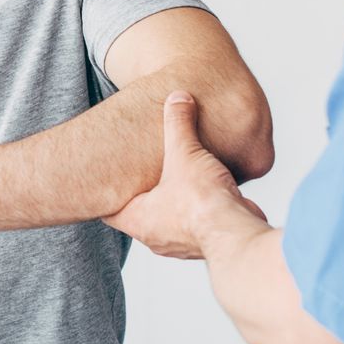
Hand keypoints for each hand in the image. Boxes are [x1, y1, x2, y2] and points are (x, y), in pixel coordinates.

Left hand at [107, 92, 267, 258]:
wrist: (237, 233)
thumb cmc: (202, 201)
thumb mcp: (184, 152)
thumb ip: (178, 123)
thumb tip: (178, 98)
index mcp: (137, 220)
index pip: (107, 209)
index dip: (107, 191)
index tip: (110, 176)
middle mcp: (154, 237)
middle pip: (137, 214)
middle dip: (141, 192)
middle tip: (141, 171)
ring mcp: (178, 245)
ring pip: (166, 221)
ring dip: (169, 202)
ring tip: (173, 179)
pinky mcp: (203, 243)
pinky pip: (192, 225)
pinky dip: (193, 210)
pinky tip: (202, 193)